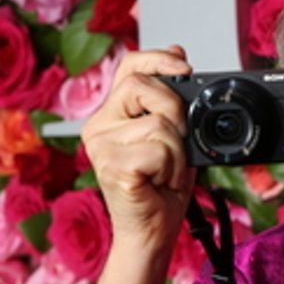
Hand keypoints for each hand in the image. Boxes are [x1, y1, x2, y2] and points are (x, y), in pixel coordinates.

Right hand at [82, 46, 195, 257]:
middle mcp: (99, 126)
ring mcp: (101, 146)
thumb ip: (171, 98)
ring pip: (159, 124)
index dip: (158, 60)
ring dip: (178, 153)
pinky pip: (159, 150)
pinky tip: (160, 182)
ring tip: (166, 172)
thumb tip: (177, 52)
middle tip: (179, 144)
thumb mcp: (174, 135)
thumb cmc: (161, 186)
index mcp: (112, 114)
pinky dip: (172, 168)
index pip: (129, 67)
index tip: (184, 67)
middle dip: (176, 112)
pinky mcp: (111, 166)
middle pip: (143, 88)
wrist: (154, 230)